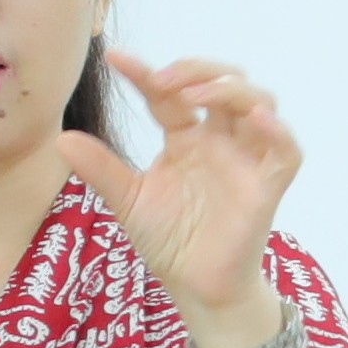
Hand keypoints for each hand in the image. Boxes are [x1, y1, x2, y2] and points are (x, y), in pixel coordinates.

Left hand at [59, 50, 302, 333]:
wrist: (196, 289)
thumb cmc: (170, 242)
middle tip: (163, 79)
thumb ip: (102, 169)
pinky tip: (256, 120)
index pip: (170, 95)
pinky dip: (278, 131)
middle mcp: (220, 141)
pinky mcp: (267, 187)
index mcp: (187, 139)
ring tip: (199, 96)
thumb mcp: (128, 201)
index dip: (145, 74)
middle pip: (223, 83)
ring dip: (232, 90)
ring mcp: (246, 160)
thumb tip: (61, 139)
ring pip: (258, 103)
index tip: (116, 59)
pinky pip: (287, 152)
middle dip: (197, 70)